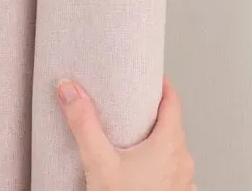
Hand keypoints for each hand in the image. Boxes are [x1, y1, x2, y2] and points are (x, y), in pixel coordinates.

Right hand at [57, 77, 195, 190]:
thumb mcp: (99, 162)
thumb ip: (83, 122)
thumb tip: (69, 88)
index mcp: (170, 145)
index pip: (173, 101)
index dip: (161, 83)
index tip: (148, 73)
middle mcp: (182, 163)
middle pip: (171, 123)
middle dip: (151, 110)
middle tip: (131, 99)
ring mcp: (182, 183)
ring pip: (171, 148)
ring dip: (154, 137)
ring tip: (130, 132)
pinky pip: (169, 169)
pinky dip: (155, 160)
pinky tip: (135, 166)